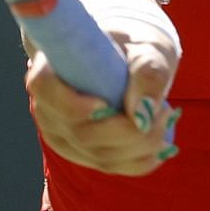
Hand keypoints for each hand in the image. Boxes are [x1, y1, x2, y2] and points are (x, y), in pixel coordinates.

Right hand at [25, 22, 179, 176]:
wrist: (129, 56)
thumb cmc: (133, 43)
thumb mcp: (147, 45)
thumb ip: (148, 70)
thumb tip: (142, 113)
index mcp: (51, 68)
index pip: (43, 88)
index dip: (70, 104)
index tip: (105, 105)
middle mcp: (50, 108)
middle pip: (81, 134)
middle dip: (129, 131)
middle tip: (164, 109)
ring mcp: (66, 136)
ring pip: (101, 156)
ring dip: (142, 144)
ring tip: (166, 115)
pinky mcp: (86, 154)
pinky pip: (114, 167)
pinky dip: (144, 159)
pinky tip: (163, 140)